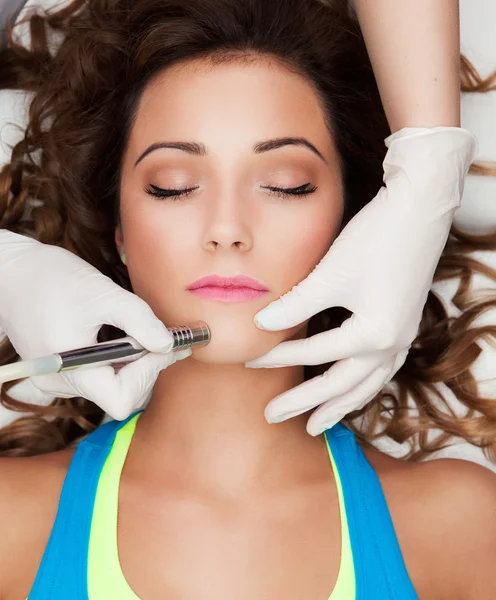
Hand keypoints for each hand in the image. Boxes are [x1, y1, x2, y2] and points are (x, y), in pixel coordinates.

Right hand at [0, 231, 189, 419]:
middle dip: (147, 368)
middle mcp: (62, 384)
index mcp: (71, 371)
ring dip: (136, 364)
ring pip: (111, 386)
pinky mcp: (61, 369)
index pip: (121, 399)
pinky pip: (99, 375)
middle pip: (119, 395)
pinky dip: (120, 360)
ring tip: (149, 335)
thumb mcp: (103, 294)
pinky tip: (129, 337)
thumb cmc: (53, 279)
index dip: (147, 375)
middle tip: (169, 339)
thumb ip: (140, 320)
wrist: (14, 272)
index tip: (163, 345)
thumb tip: (168, 345)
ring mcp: (60, 379)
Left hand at [245, 127, 476, 435]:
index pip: (314, 354)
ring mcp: (403, 336)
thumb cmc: (376, 239)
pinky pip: (384, 369)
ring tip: (319, 423)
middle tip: (274, 416)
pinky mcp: (405, 323)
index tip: (251, 360)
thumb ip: (295, 304)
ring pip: (368, 384)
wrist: (420, 210)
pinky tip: (356, 386)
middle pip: (342, 385)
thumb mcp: (330, 274)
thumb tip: (261, 325)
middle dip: (307, 403)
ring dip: (341, 404)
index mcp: (373, 334)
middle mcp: (392, 343)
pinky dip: (364, 384)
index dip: (278, 357)